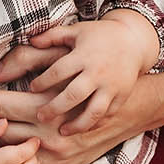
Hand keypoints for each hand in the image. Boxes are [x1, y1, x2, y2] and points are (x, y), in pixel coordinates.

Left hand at [26, 12, 158, 132]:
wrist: (133, 40)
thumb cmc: (98, 35)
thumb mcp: (76, 31)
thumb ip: (53, 36)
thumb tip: (31, 40)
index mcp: (84, 55)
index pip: (58, 71)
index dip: (43, 81)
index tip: (32, 88)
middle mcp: (98, 72)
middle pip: (73, 95)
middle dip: (54, 108)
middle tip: (40, 116)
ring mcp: (112, 86)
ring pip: (93, 111)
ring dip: (77, 125)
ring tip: (62, 131)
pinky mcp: (122, 96)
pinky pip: (108, 115)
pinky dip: (95, 124)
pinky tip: (82, 129)